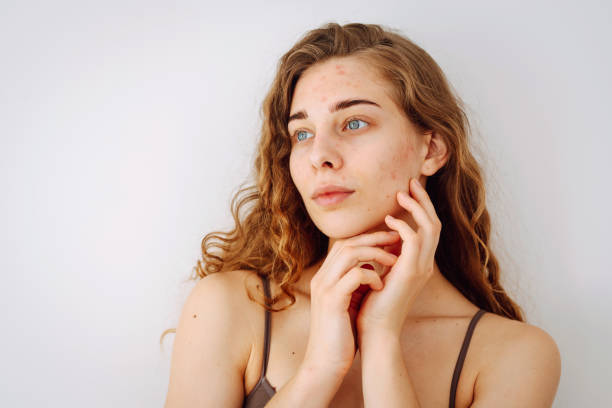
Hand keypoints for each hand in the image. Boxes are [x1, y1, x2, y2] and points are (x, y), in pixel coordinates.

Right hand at [301, 231, 399, 377]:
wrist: (325, 363)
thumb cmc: (341, 335)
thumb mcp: (350, 302)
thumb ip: (357, 284)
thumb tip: (373, 268)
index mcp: (326, 277)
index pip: (345, 244)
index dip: (368, 238)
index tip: (390, 239)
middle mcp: (322, 278)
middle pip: (347, 243)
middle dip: (374, 238)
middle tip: (396, 238)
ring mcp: (325, 287)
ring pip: (350, 253)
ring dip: (376, 253)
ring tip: (394, 260)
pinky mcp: (332, 300)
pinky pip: (354, 275)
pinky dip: (371, 275)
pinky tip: (381, 286)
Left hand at [356, 177, 441, 337]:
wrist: (375, 330)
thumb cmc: (373, 303)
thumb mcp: (382, 271)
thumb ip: (386, 254)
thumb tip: (380, 235)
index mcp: (419, 263)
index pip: (427, 228)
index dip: (420, 207)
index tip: (406, 191)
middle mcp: (425, 264)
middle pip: (434, 223)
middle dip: (423, 201)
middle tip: (409, 182)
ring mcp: (421, 268)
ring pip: (429, 228)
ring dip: (416, 207)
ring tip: (401, 194)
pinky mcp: (410, 272)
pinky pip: (414, 240)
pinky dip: (404, 226)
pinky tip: (390, 221)